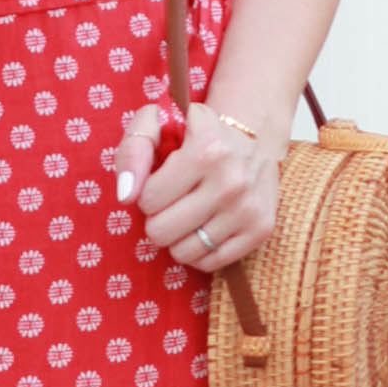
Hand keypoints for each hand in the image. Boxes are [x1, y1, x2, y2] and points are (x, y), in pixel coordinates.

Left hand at [108, 100, 277, 274]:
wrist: (254, 138)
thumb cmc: (195, 133)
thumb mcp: (157, 123)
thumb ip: (132, 151)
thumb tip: (127, 195)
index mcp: (206, 149)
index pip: (148, 199)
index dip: (147, 194)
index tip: (160, 181)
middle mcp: (231, 181)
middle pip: (162, 231)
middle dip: (157, 219)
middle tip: (170, 202)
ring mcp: (249, 209)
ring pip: (184, 252)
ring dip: (177, 237)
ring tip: (186, 214)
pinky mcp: (261, 230)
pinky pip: (210, 264)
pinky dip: (198, 252)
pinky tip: (202, 228)